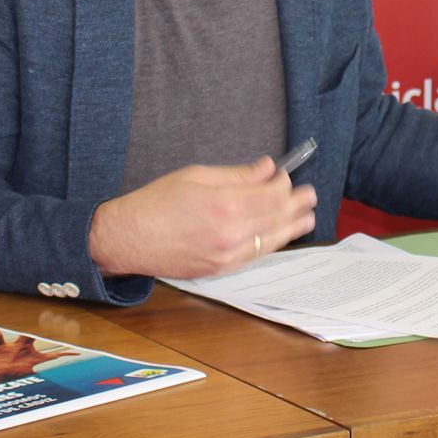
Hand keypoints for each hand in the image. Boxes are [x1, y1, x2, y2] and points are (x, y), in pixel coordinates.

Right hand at [88, 156, 315, 279]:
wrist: (127, 238)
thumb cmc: (157, 202)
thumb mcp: (197, 176)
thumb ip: (237, 175)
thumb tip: (267, 167)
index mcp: (223, 205)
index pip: (269, 195)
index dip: (284, 185)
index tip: (289, 177)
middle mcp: (229, 234)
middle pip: (275, 219)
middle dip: (296, 206)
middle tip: (310, 196)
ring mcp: (225, 256)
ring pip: (269, 241)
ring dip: (291, 228)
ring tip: (307, 218)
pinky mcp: (219, 270)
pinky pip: (253, 257)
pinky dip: (269, 245)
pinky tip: (278, 236)